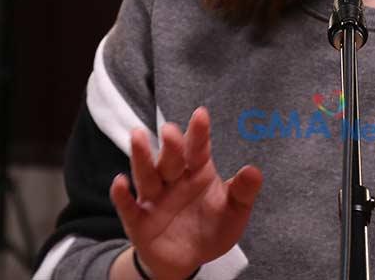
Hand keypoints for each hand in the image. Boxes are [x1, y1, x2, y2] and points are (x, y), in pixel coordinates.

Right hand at [109, 107, 262, 279]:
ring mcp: (155, 199)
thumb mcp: (234, 211)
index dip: (199, 133)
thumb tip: (255, 171)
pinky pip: (129, 206)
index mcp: (198, 172)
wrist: (189, 260)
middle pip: (171, 159)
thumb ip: (243, 192)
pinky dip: (122, 195)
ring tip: (137, 136)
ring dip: (141, 157)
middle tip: (170, 130)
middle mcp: (174, 180)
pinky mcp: (139, 220)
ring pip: (147, 174)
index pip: (198, 149)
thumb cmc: (212, 227)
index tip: (201, 114)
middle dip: (171, 145)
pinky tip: (120, 182)